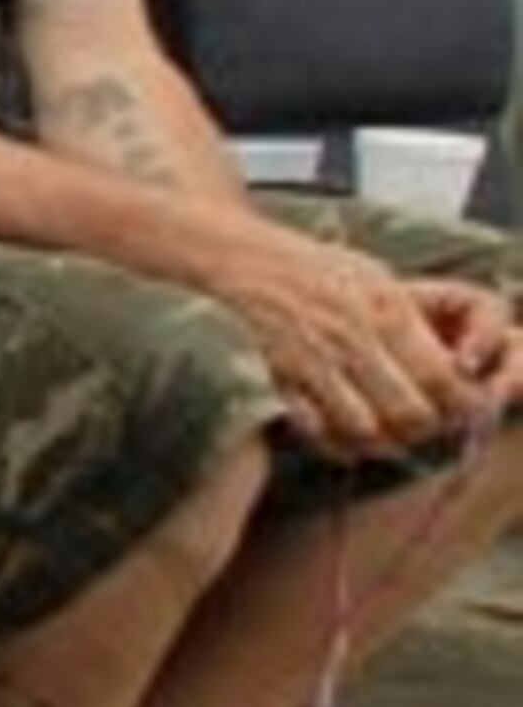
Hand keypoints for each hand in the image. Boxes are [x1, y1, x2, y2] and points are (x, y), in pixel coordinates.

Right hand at [201, 226, 491, 457]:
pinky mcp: (280, 379)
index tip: (460, 408)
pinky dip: (335, 445)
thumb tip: (451, 364)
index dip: (458, 402)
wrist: (247, 261)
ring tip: (390, 439)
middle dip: (424, 429)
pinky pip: (314, 429)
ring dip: (381, 442)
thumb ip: (413, 320)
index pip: (440, 374)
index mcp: (386, 310)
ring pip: (363, 427)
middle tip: (426, 428)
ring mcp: (313, 362)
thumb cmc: (319, 270)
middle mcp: (353, 339)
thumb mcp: (379, 280)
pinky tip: (347, 442)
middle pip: (408, 410)